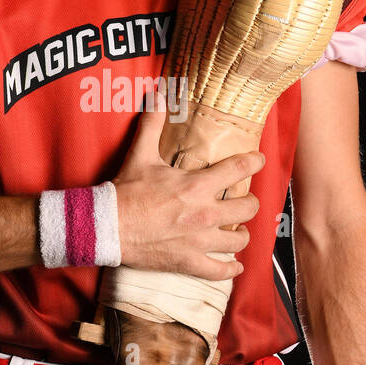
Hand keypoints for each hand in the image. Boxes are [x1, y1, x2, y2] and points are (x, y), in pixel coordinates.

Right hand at [112, 81, 264, 279]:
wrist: (106, 227)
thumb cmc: (125, 192)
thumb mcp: (141, 155)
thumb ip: (153, 124)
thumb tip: (159, 93)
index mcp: (197, 185)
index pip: (239, 168)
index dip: (254, 162)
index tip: (259, 160)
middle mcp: (205, 213)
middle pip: (248, 208)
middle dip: (250, 202)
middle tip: (245, 200)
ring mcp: (199, 241)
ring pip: (239, 239)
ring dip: (241, 234)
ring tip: (237, 230)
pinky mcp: (189, 262)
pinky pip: (220, 271)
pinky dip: (231, 270)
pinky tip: (235, 266)